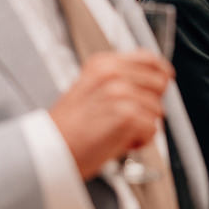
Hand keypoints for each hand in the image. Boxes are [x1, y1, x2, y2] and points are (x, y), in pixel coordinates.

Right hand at [50, 50, 173, 179]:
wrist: (48, 151)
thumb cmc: (69, 128)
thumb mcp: (90, 88)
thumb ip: (118, 80)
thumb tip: (152, 81)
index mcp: (103, 64)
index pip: (150, 58)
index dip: (159, 74)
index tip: (158, 86)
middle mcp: (113, 73)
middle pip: (160, 82)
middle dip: (152, 102)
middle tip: (132, 117)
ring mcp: (120, 92)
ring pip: (158, 109)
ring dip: (143, 126)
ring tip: (120, 131)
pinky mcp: (127, 115)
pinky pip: (152, 129)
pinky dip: (141, 141)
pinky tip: (121, 142)